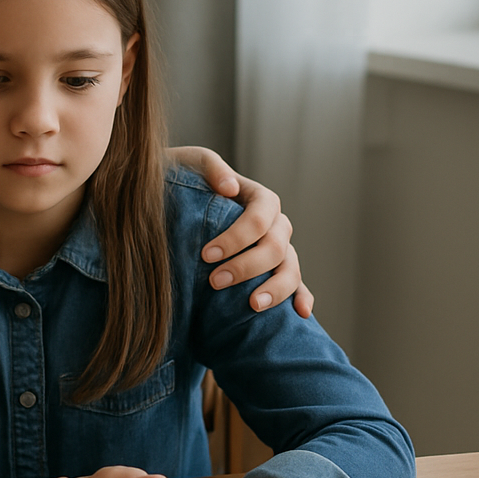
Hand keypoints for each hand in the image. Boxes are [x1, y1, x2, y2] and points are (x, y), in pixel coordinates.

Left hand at [166, 145, 313, 317]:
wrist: (176, 201)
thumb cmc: (184, 180)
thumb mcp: (193, 163)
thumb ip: (212, 168)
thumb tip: (230, 187)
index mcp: (260, 199)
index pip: (261, 217)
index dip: (238, 237)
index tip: (207, 255)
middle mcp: (275, 225)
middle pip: (275, 247)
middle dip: (247, 267)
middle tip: (215, 282)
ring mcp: (279, 249)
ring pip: (290, 269)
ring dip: (275, 289)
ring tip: (253, 306)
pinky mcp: (274, 271)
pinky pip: (296, 284)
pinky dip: (301, 297)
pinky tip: (300, 314)